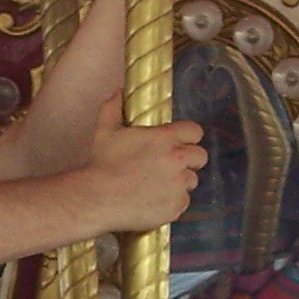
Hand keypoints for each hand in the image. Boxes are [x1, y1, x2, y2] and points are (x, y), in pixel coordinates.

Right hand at [76, 94, 204, 232]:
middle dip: (189, 160)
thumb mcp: (105, 132)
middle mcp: (177, 160)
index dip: (188, 137)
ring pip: (191, 181)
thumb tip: (119, 91)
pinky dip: (172, 203)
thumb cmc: (102, 165)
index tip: (179, 142)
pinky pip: (183, 203)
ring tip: (158, 185)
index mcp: (165, 138)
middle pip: (200, 157)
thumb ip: (114, 108)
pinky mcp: (176, 207)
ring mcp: (179, 185)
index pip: (195, 131)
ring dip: (180, 182)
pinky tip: (155, 201)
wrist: (97, 200)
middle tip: (170, 166)